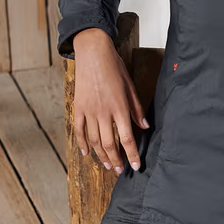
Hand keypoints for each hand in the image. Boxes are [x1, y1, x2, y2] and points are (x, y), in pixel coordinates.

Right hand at [72, 28, 148, 173]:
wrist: (93, 53)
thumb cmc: (114, 67)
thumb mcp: (130, 86)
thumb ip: (137, 108)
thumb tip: (145, 126)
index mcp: (119, 107)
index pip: (127, 138)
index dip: (131, 154)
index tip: (135, 166)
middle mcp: (104, 111)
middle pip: (110, 143)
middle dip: (115, 159)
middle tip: (119, 170)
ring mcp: (89, 110)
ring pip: (94, 140)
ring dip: (100, 155)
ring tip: (106, 164)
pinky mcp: (78, 107)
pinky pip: (79, 130)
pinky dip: (82, 143)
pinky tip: (86, 152)